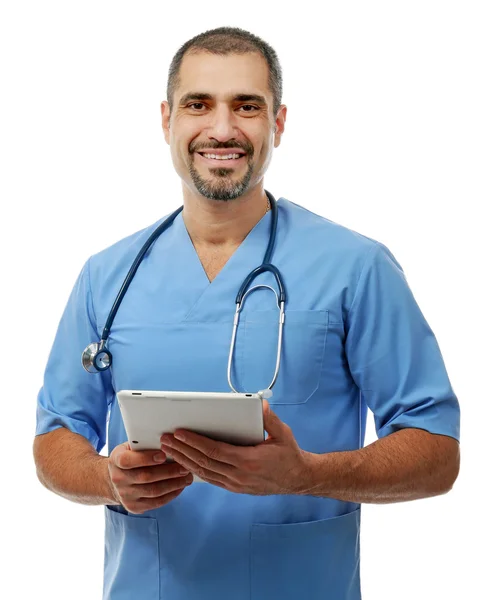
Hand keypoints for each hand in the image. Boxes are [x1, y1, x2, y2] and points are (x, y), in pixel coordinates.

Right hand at [107, 442, 193, 513]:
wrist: (116, 479)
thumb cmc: (130, 457)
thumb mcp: (131, 447)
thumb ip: (144, 444)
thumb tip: (168, 442)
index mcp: (116, 460)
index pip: (127, 460)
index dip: (146, 458)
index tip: (163, 455)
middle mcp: (118, 479)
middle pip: (145, 477)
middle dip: (168, 472)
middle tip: (184, 467)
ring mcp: (125, 495)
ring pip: (153, 491)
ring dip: (174, 484)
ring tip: (187, 477)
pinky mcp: (133, 507)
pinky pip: (155, 503)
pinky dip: (171, 495)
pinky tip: (180, 487)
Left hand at [160, 400, 311, 494]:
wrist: (297, 478)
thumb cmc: (289, 454)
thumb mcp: (282, 433)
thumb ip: (269, 419)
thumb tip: (261, 405)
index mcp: (248, 461)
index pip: (214, 451)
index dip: (194, 442)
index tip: (179, 433)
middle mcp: (238, 475)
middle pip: (203, 462)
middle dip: (182, 450)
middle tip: (165, 440)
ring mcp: (235, 484)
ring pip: (203, 473)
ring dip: (184, 461)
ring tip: (169, 450)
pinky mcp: (235, 488)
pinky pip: (210, 479)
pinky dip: (195, 470)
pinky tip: (185, 462)